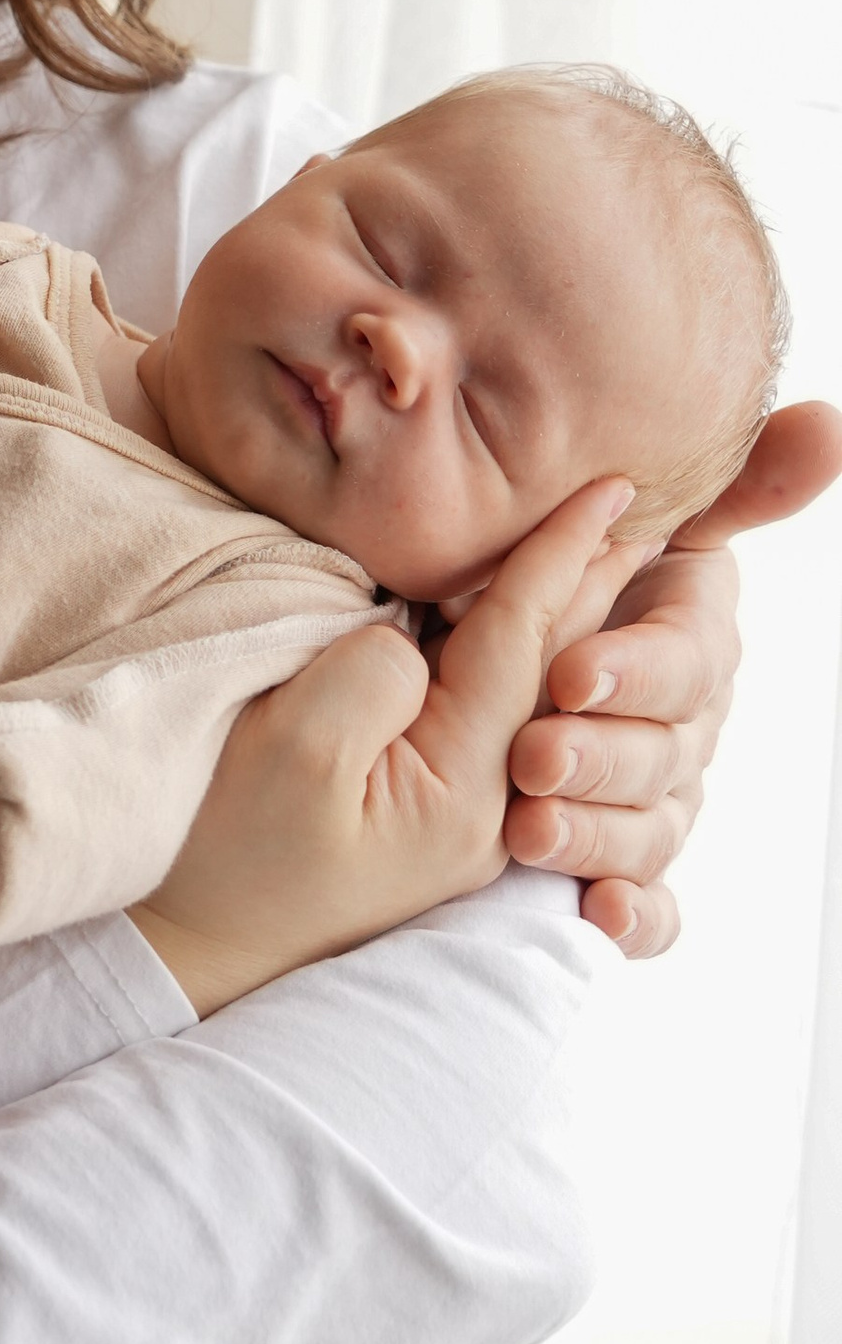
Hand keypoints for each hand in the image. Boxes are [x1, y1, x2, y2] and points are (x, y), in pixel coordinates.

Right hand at [128, 475, 636, 1015]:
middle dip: (594, 582)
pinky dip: (513, 655)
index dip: (563, 555)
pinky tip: (514, 625)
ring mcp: (461, 817)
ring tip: (600, 554)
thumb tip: (410, 638)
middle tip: (639, 503)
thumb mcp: (293, 750)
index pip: (524, 643)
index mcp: (463, 788)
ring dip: (563, 616)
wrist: (191, 944)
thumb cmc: (228, 848)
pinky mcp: (428, 815)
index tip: (610, 486)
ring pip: (527, 693)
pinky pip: (489, 716)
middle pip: (551, 669)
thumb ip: (371, 674)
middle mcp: (486, 807)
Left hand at [504, 396, 841, 954]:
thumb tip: (827, 423)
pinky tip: (600, 920)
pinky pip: (653, 906)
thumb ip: (737, 481)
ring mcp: (662, 801)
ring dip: (598, 837)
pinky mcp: (629, 864)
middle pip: (661, 757)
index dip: (635, 672)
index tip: (567, 674)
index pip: (683, 665)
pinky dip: (634, 918)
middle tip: (532, 757)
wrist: (538, 648)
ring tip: (532, 834)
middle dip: (599, 757)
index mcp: (695, 647)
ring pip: (651, 831)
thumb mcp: (652, 518)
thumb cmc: (598, 577)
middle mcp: (687, 730)